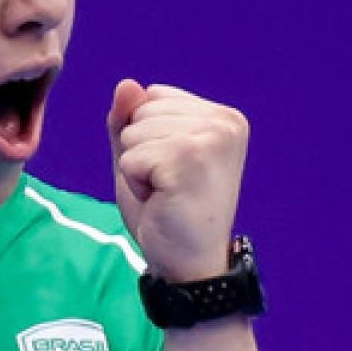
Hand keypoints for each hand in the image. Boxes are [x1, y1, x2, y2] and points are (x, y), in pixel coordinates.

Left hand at [107, 80, 247, 281]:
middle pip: (141, 109)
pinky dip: (135, 184)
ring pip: (133, 132)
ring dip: (137, 169)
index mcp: (223, 117)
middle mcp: (224, 122)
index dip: (148, 137)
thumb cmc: (168, 213)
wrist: (190, 266)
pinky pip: (130, 157)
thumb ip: (130, 120)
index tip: (173, 171)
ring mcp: (210, 139)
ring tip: (166, 194)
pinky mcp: (189, 159)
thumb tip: (126, 84)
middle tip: (169, 186)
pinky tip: (162, 202)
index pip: (153, 95)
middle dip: (141, 151)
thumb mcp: (143, 157)